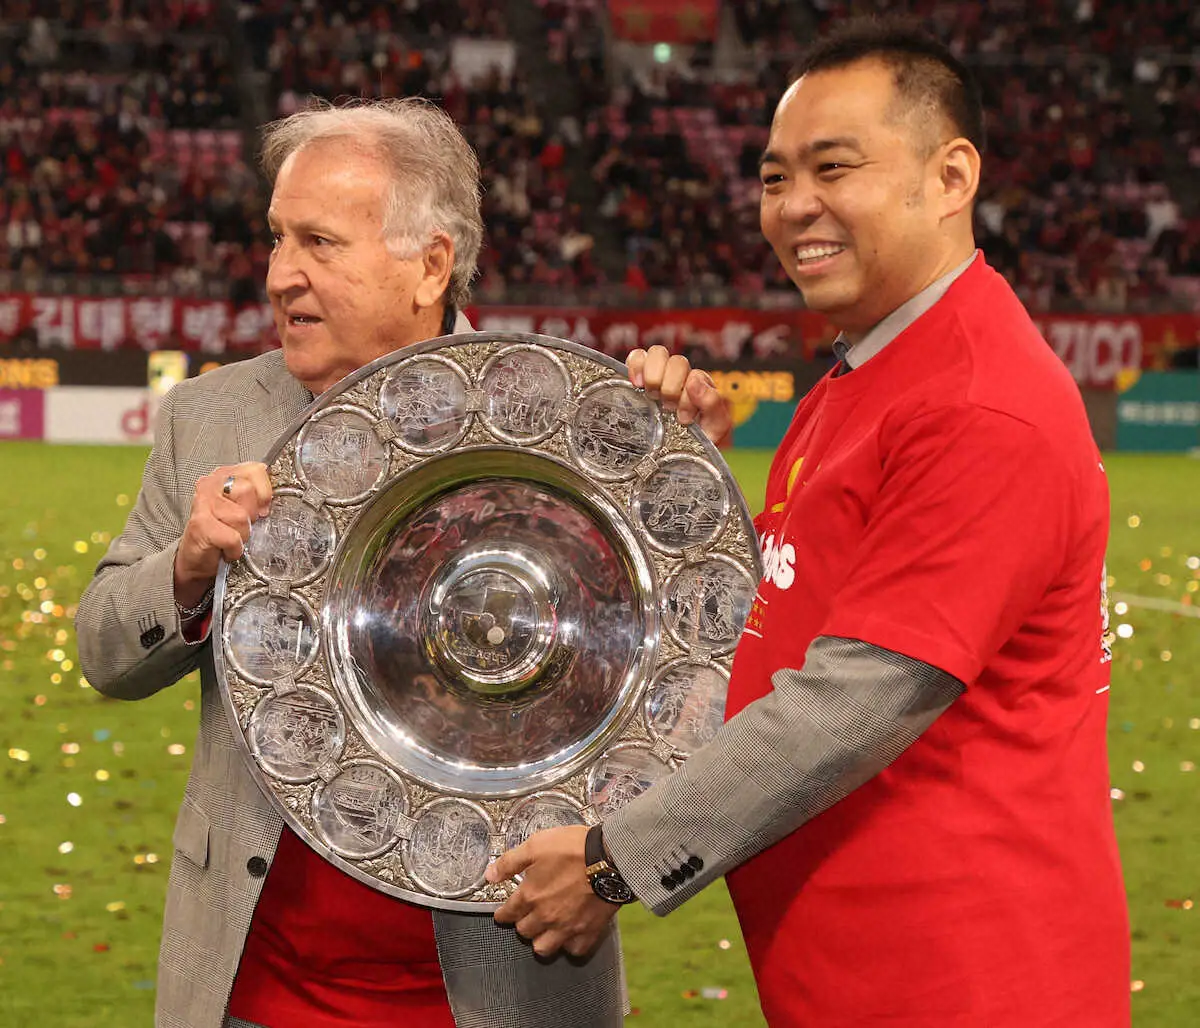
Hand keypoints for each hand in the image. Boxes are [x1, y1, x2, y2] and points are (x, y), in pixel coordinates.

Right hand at [174, 462, 272, 606]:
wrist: (197, 557)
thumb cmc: (222, 531)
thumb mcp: (243, 508)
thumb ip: (257, 495)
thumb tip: (277, 493)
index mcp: (225, 475)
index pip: (256, 470)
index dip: (264, 492)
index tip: (261, 508)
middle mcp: (211, 484)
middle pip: (248, 490)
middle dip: (251, 514)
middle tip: (240, 524)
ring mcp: (203, 503)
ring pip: (241, 516)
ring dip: (243, 534)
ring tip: (231, 536)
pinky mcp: (200, 524)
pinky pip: (233, 537)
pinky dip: (234, 549)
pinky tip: (226, 548)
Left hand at [486, 825, 619, 957]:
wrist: (610, 857)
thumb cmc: (574, 848)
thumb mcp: (536, 845)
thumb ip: (510, 862)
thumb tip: (490, 875)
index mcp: (530, 896)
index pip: (507, 913)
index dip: (503, 913)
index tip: (503, 913)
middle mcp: (545, 916)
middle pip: (524, 932)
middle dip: (522, 923)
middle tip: (526, 915)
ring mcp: (566, 927)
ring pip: (543, 948)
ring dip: (540, 940)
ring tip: (544, 929)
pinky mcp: (587, 932)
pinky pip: (573, 950)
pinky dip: (569, 945)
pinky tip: (569, 934)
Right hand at [626, 345, 732, 447]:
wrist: (673, 457)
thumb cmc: (694, 442)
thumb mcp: (714, 428)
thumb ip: (713, 404)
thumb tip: (693, 381)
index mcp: (701, 387)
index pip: (696, 375)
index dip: (688, 397)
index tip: (682, 419)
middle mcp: (681, 377)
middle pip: (677, 361)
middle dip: (671, 387)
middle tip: (666, 408)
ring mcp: (659, 374)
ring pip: (658, 353)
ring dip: (654, 374)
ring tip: (651, 396)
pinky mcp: (638, 375)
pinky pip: (637, 355)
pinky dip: (635, 365)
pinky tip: (636, 384)